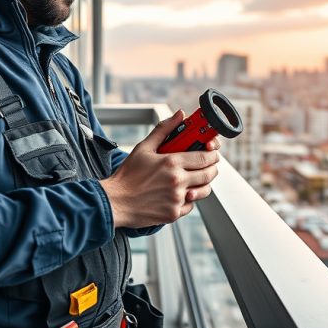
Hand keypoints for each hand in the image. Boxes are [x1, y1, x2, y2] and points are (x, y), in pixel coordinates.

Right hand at [99, 110, 220, 228]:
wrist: (115, 202)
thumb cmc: (128, 175)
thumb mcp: (144, 148)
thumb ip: (164, 129)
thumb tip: (180, 114)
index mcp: (171, 163)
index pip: (205, 157)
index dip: (213, 154)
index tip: (212, 152)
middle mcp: (177, 181)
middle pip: (208, 174)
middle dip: (212, 168)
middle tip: (209, 165)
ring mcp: (176, 199)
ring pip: (203, 191)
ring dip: (204, 184)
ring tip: (196, 179)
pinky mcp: (173, 213)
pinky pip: (190, 205)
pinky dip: (188, 199)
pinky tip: (179, 193)